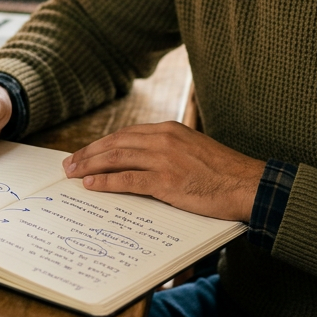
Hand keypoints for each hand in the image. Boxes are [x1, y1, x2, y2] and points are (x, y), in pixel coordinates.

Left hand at [63, 121, 265, 221]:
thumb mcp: (195, 151)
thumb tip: (145, 163)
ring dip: (90, 166)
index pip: (126, 135)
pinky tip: (91, 186)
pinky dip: (106, 182)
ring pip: (116, 158)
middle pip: (115, 143)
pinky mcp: (167, 181)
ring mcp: (164, 159)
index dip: (101, 144)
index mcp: (170, 130)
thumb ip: (170, 152)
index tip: (85, 153)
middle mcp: (164, 140)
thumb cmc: (224, 172)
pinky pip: (128, 180)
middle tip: (68, 164)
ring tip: (72, 174)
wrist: (248, 184)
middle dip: (88, 153)